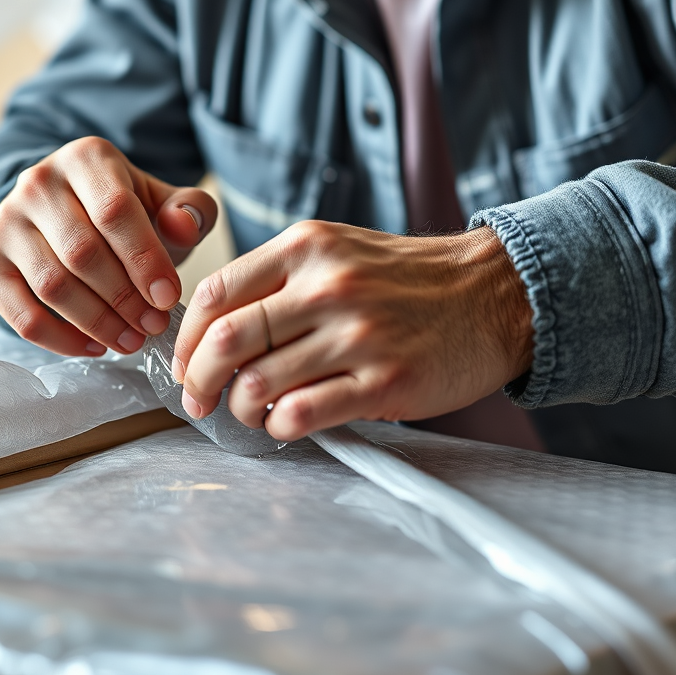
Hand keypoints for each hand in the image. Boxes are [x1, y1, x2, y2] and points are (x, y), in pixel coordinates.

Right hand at [0, 137, 217, 357]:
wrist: (66, 213)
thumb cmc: (124, 213)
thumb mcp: (162, 203)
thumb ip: (189, 211)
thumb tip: (184, 227)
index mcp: (86, 158)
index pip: (114, 210)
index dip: (144, 260)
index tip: (168, 297)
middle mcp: (37, 183)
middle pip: (82, 252)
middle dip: (124, 299)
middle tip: (153, 325)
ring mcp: (5, 222)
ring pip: (52, 285)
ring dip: (97, 323)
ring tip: (131, 341)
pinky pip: (21, 314)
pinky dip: (60, 340)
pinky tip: (95, 347)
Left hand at [173, 222, 532, 440]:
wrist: (493, 293)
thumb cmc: (409, 278)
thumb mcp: (340, 250)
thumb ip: (280, 279)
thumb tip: (215, 327)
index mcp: (308, 248)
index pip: (217, 292)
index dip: (186, 335)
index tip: (182, 358)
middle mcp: (328, 286)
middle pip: (228, 341)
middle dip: (197, 379)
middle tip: (196, 397)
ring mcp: (358, 336)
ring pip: (259, 384)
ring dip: (239, 408)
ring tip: (248, 411)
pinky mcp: (384, 383)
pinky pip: (302, 415)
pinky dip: (278, 427)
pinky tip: (286, 422)